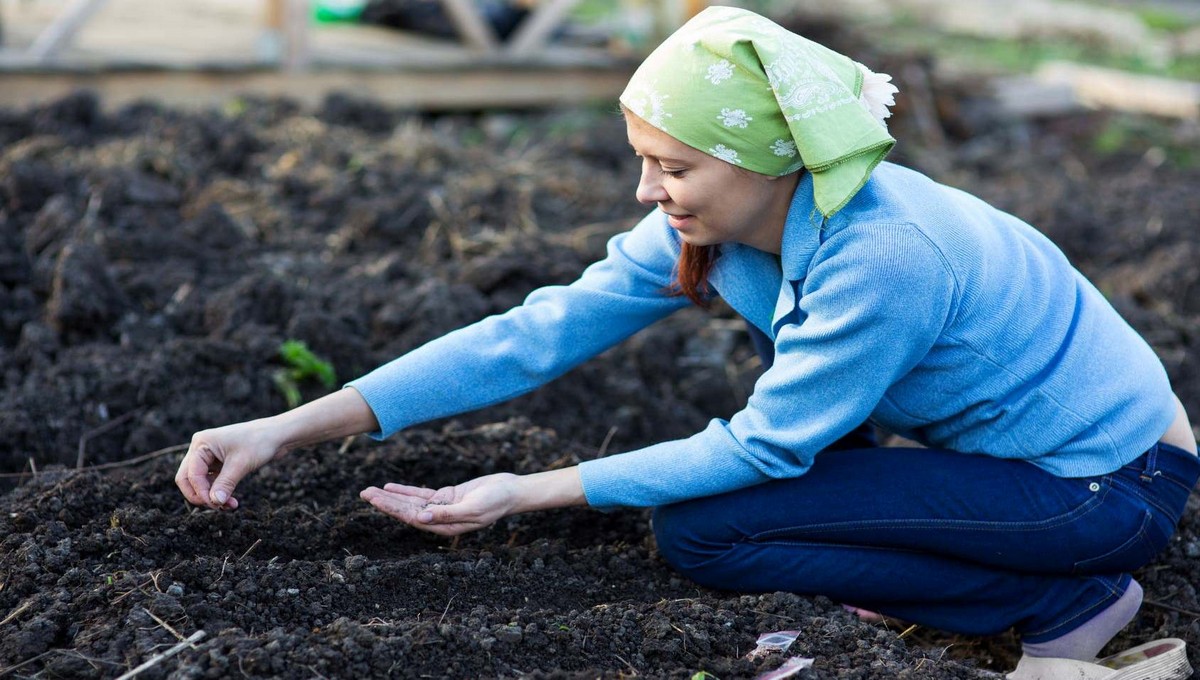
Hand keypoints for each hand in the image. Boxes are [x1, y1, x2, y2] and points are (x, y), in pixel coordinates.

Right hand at [175, 421, 282, 509]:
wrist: (277, 435)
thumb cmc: (259, 442)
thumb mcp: (241, 464)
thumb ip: (225, 484)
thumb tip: (214, 502)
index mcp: (201, 444)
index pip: (191, 475)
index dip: (201, 492)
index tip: (217, 504)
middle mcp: (200, 449)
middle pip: (187, 479)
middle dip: (201, 496)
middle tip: (217, 507)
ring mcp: (208, 456)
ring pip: (199, 483)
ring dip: (211, 496)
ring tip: (230, 506)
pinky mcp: (218, 463)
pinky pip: (211, 482)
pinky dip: (218, 492)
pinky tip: (231, 501)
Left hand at [360, 473, 521, 535]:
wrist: (511, 492)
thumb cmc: (495, 502)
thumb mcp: (472, 508)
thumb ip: (446, 514)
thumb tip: (420, 518)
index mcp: (444, 527)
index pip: (412, 517)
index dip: (392, 508)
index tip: (375, 499)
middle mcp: (440, 520)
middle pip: (407, 510)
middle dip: (385, 502)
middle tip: (364, 493)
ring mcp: (442, 508)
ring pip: (411, 502)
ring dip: (392, 496)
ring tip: (370, 491)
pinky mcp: (447, 497)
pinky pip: (421, 494)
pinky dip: (406, 491)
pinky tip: (390, 487)